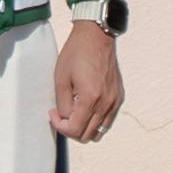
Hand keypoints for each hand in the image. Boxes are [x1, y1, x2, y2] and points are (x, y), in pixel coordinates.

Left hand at [51, 18, 126, 140]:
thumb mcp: (61, 79)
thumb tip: (65, 119)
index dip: (60, 126)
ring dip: (84, 128)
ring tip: (74, 112)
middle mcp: (106, 103)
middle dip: (71, 129)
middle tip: (61, 115)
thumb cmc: (76, 54)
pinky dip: (95, 120)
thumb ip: (63, 104)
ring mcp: (115, 101)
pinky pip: (107, 120)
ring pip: (99, 131)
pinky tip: (86, 107)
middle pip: (87, 136)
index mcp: (90, 99)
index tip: (53, 114)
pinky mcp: (119, 97)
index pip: (75, 130)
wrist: (96, 37)